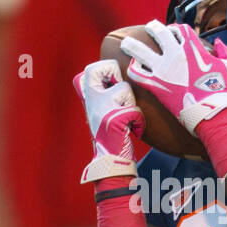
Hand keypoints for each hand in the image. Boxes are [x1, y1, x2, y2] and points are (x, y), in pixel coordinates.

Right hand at [73, 59, 143, 183]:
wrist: (110, 157)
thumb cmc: (110, 133)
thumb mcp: (101, 109)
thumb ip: (104, 92)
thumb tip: (118, 74)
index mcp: (87, 96)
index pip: (91, 69)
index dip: (106, 69)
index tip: (115, 82)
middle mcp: (91, 99)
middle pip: (104, 68)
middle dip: (119, 78)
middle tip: (123, 96)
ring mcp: (101, 108)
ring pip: (125, 90)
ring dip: (132, 105)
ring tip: (127, 119)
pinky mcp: (113, 119)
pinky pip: (134, 111)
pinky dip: (139, 122)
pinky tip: (132, 130)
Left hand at [121, 21, 226, 135]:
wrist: (214, 112)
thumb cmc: (226, 91)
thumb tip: (220, 44)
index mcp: (192, 47)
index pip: (178, 28)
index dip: (175, 29)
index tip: (173, 34)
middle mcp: (174, 54)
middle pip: (156, 30)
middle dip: (152, 28)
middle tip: (149, 30)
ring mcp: (162, 69)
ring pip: (137, 49)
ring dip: (131, 45)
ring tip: (127, 45)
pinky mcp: (154, 84)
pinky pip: (135, 72)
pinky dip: (133, 70)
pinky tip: (134, 70)